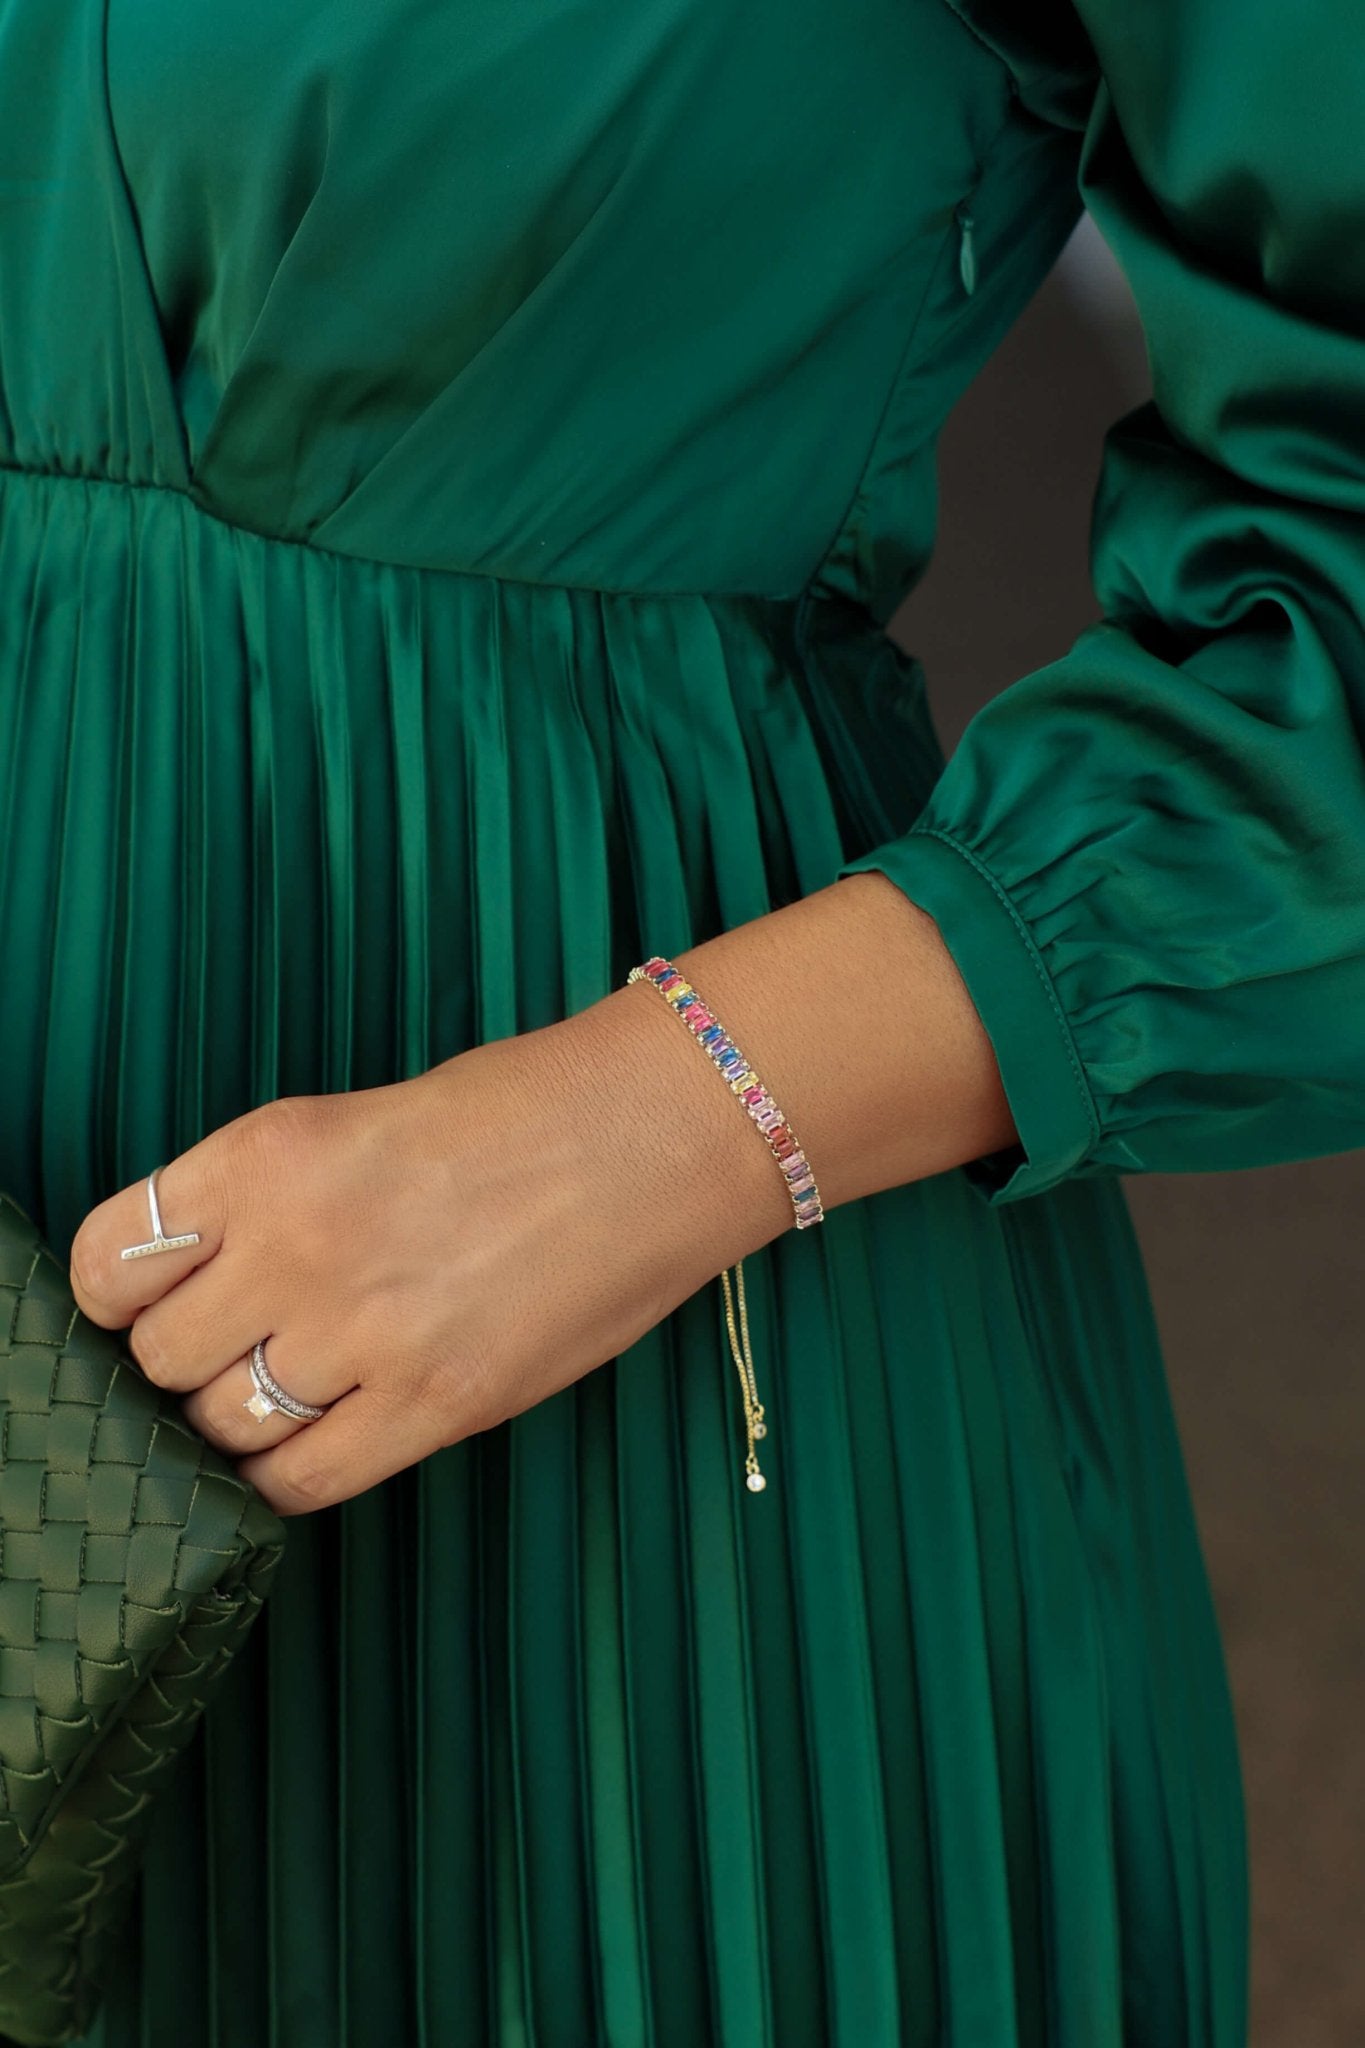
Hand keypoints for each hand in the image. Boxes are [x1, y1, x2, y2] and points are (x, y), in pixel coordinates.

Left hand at [67, 993, 788, 1515]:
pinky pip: (301, 1483)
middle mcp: (297, 1244)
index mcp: (266, 1153)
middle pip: (161, 1358)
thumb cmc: (521, 1108)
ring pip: (222, 1426)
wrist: (659, 1131)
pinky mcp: (439, 1404)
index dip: (115, 1297)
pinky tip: (318, 1439)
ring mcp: (367, 1334)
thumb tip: (199, 1286)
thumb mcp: (355, 1119)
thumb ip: (265, 1200)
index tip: (142, 1304)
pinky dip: (286, 1475)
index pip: (109, 1261)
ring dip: (239, 1418)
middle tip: (238, 1342)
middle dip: (186, 1360)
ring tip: (296, 1384)